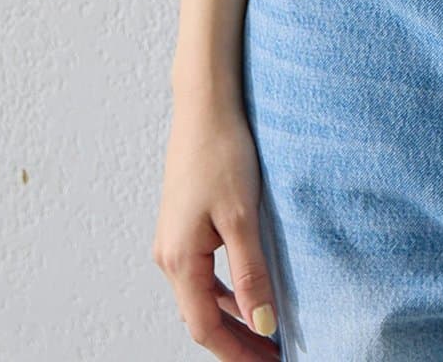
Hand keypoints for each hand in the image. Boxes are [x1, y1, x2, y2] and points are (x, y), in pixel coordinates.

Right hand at [153, 95, 281, 356]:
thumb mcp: (241, 216)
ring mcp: (174, 239)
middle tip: (273, 354)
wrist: (204, 105)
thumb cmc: (221, 153)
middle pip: (201, 317)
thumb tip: (261, 324)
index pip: (206, 328)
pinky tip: (249, 289)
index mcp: (179, 259)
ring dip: (231, 317)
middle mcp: (169, 255)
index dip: (238, 353)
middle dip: (236, 341)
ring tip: (267, 330)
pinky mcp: (184, 224)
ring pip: (201, 296)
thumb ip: (250, 274)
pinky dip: (225, 291)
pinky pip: (202, 273)